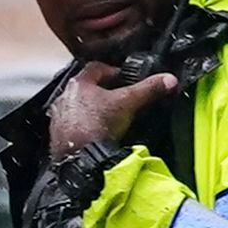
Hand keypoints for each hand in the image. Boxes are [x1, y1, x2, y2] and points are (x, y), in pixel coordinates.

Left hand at [48, 62, 175, 154]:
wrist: (79, 160)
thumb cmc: (98, 127)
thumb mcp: (128, 104)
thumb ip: (148, 90)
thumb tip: (169, 80)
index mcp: (79, 83)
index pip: (97, 68)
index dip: (114, 72)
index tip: (125, 79)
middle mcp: (65, 98)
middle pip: (87, 88)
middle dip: (103, 92)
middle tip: (119, 99)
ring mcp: (59, 118)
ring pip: (79, 108)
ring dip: (92, 110)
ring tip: (109, 119)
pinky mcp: (58, 136)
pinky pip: (73, 127)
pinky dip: (84, 128)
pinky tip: (96, 136)